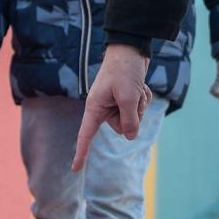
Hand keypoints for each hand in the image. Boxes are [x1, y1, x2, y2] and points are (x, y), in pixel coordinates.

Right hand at [72, 45, 151, 170]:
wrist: (131, 48)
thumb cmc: (125, 70)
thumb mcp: (129, 97)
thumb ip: (129, 120)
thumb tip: (130, 137)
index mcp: (95, 107)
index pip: (86, 135)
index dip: (81, 153)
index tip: (75, 169)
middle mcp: (103, 107)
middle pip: (120, 128)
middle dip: (132, 114)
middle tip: (133, 95)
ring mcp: (115, 103)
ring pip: (132, 118)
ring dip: (140, 104)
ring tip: (137, 87)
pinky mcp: (125, 98)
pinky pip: (138, 108)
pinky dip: (143, 98)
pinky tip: (141, 86)